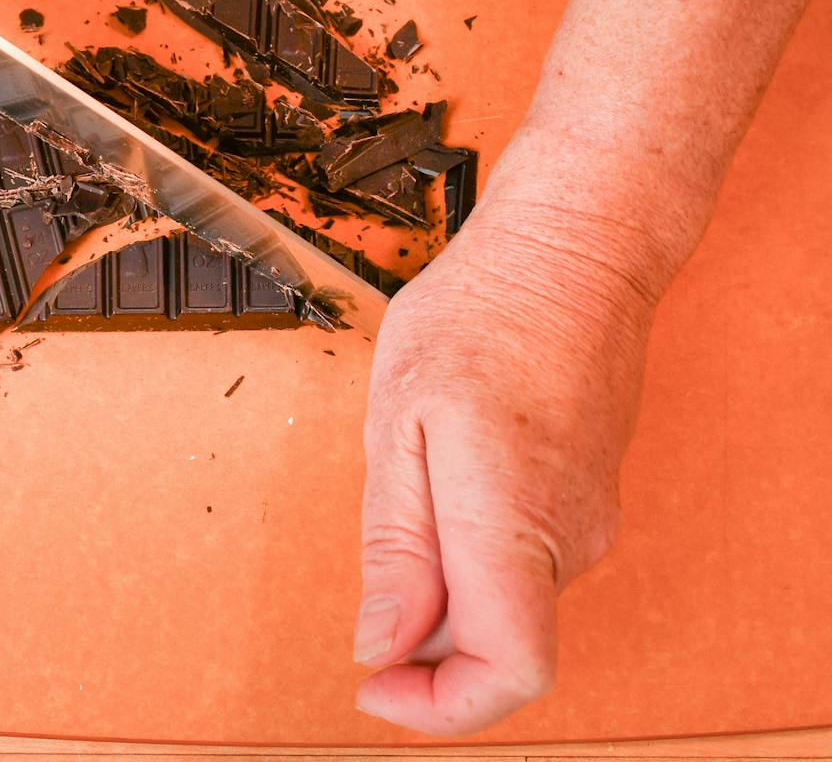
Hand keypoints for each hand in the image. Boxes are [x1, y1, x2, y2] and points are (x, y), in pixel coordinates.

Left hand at [353, 194, 658, 733]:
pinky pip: (521, 565)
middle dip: (422, 641)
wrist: (569, 252)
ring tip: (409, 489)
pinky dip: (468, 554)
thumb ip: (397, 548)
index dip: (436, 705)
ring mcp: (588, 523)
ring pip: (504, 605)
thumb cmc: (480, 316)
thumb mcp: (399, 425)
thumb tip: (383, 647)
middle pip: (495, 647)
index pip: (507, 673)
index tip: (372, 685)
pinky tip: (442, 480)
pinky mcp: (586, 505)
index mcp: (516, 523)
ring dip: (442, 587)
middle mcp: (571, 540)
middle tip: (370, 569)